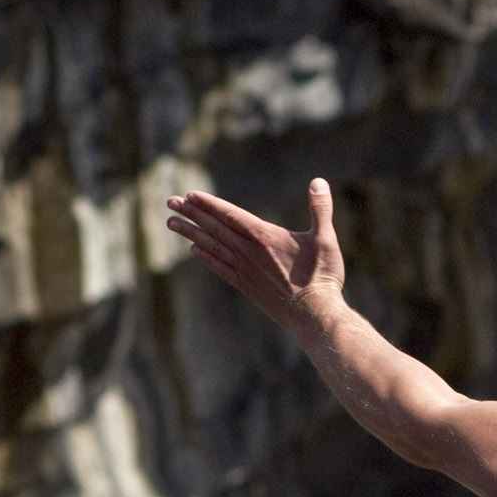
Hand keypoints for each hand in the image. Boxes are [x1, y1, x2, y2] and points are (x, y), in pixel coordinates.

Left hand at [166, 178, 349, 332]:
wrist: (313, 314)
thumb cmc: (322, 276)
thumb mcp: (325, 238)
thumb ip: (320, 209)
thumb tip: (319, 181)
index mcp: (264, 236)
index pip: (229, 214)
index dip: (208, 204)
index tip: (190, 195)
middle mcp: (248, 251)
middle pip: (214, 227)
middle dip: (191, 213)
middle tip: (171, 202)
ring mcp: (244, 270)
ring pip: (211, 246)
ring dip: (190, 233)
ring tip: (172, 223)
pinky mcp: (246, 286)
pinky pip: (219, 267)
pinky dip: (205, 257)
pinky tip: (195, 251)